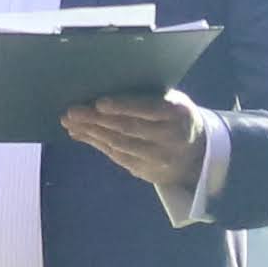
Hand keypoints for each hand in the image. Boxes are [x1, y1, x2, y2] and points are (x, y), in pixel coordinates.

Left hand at [63, 91, 211, 196]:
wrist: (197, 154)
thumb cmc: (175, 117)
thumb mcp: (171, 102)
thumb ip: (146, 98)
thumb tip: (106, 94)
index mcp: (177, 114)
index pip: (147, 109)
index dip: (123, 106)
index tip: (99, 103)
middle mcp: (169, 138)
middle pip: (128, 129)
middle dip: (97, 120)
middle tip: (72, 112)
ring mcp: (158, 158)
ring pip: (119, 144)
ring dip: (91, 133)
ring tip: (70, 122)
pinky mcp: (146, 171)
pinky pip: (116, 156)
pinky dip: (96, 144)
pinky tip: (80, 134)